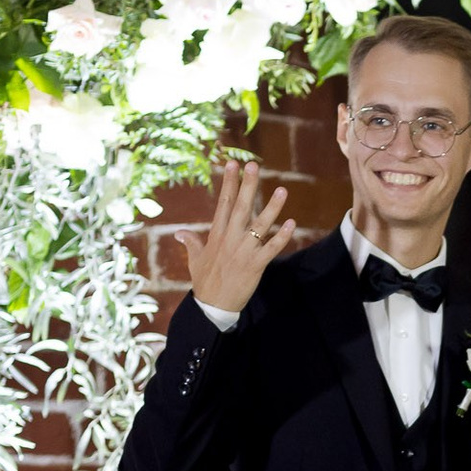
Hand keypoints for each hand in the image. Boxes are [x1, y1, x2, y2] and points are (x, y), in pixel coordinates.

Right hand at [176, 160, 296, 313]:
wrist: (213, 305)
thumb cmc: (205, 282)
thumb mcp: (195, 259)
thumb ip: (190, 242)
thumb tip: (179, 233)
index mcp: (217, 234)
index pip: (224, 203)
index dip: (229, 183)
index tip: (233, 164)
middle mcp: (230, 239)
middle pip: (241, 207)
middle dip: (247, 185)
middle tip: (254, 165)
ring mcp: (244, 251)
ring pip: (260, 225)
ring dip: (272, 207)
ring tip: (283, 190)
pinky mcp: (256, 265)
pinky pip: (271, 248)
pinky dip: (281, 237)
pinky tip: (291, 223)